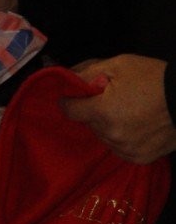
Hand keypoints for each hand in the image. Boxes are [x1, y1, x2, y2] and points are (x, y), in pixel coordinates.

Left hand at [61, 55, 175, 163]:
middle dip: (95, 111)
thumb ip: (89, 72)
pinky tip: (137, 126)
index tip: (74, 97)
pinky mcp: (140, 158)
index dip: (70, 101)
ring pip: (104, 137)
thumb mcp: (120, 65)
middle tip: (112, 100)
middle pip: (89, 124)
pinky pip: (121, 149)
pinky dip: (124, 139)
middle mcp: (112, 135)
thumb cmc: (156, 78)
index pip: (70, 111)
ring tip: (128, 112)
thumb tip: (67, 76)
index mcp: (104, 112)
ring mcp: (126, 149)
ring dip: (108, 127)